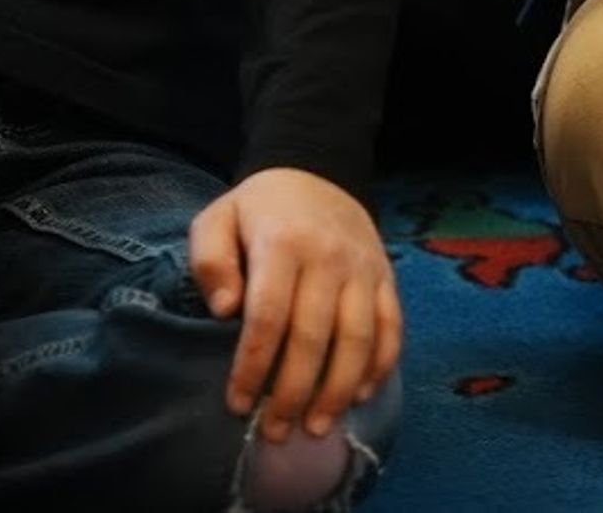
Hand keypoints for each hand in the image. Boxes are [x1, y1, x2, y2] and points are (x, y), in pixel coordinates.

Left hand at [188, 167, 400, 444]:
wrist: (317, 170)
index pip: (269, 315)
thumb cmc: (259, 209)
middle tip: (274, 431)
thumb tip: (225, 311)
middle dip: (293, 392)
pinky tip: (359, 397)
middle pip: (314, 336)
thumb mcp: (217, 219)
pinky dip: (379, 366)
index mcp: (283, 243)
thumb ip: (211, 262)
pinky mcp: (386, 277)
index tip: (238, 403)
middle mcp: (329, 258)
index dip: (252, 366)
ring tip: (316, 427)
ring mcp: (363, 268)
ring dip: (337, 390)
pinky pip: (391, 327)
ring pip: (358, 339)